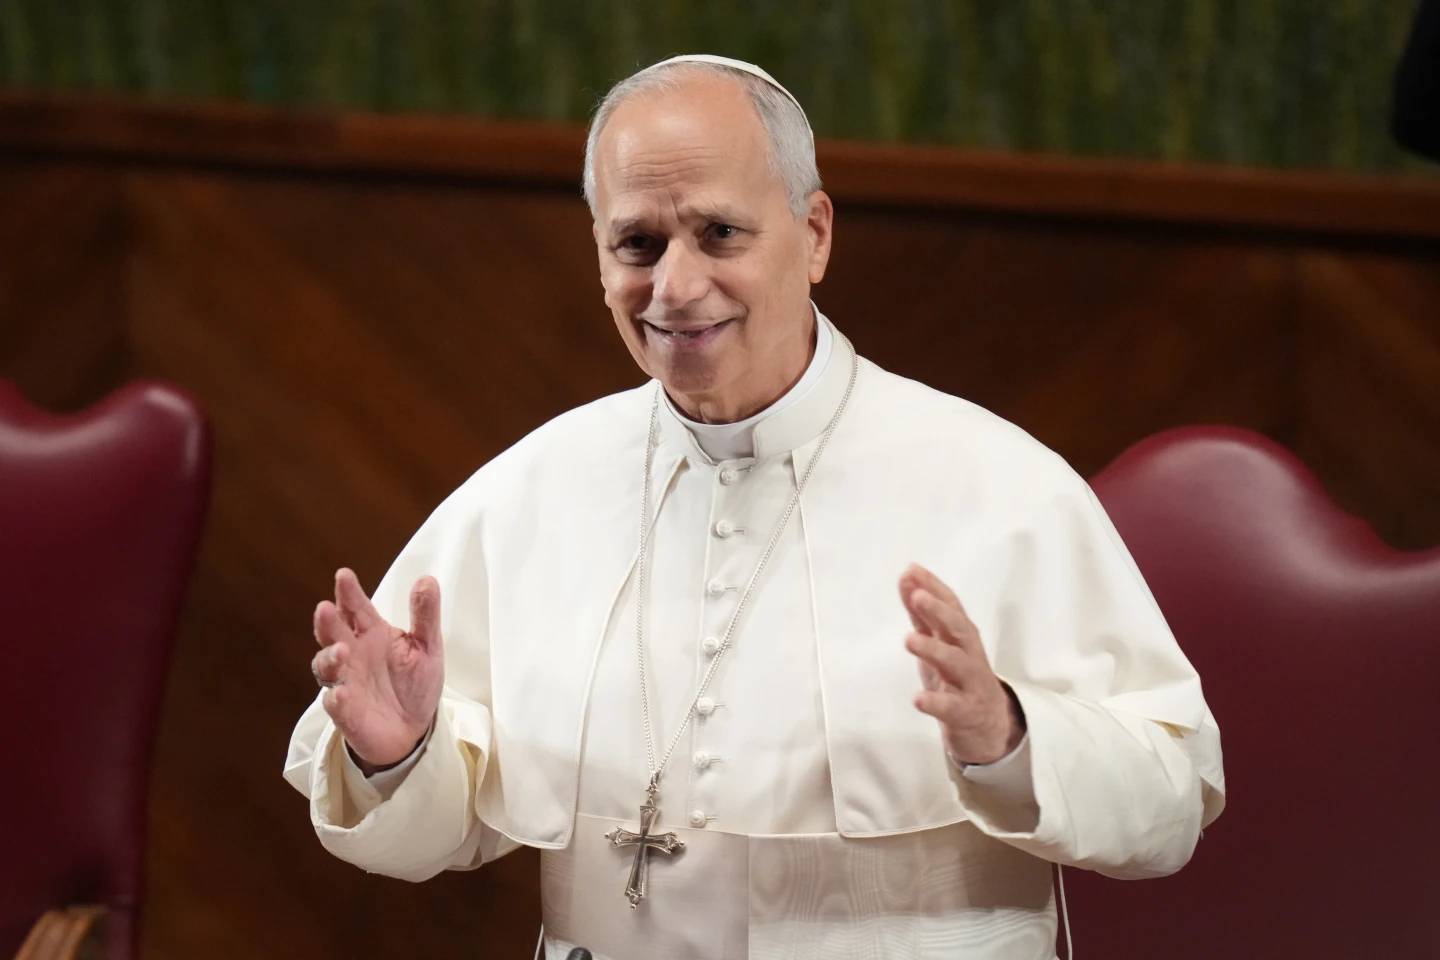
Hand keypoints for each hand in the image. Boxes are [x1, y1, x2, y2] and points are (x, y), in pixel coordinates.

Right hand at [311, 568, 444, 771]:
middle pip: (332, 633)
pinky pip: (335, 704)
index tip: (344, 575)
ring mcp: (345, 682)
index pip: (356, 608)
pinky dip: (336, 699)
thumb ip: (425, 614)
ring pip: (326, 666)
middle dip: (327, 621)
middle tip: (325, 608)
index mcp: (372, 633)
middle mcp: (352, 654)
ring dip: (330, 657)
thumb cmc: (414, 682)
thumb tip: (427, 579)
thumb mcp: (427, 646)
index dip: (349, 593)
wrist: (413, 729)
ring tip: (341, 650)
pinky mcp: (345, 712)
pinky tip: (341, 694)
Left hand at [900, 564, 1024, 764]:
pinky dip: (936, 702)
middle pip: (959, 629)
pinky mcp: (966, 712)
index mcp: (961, 636)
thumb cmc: (957, 676)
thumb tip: (906, 577)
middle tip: (918, 596)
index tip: (911, 570)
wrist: (989, 725)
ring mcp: (970, 683)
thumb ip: (922, 612)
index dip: (933, 587)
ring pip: (956, 664)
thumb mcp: (939, 642)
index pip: (951, 605)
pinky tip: (918, 699)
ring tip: (909, 639)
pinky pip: (952, 707)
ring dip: (934, 650)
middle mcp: (969, 654)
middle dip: (940, 611)